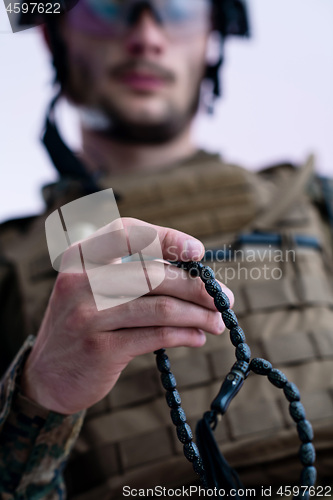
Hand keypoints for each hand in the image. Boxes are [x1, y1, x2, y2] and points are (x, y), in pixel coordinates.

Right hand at [21, 218, 232, 413]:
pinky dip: (183, 334)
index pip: (126, 233)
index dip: (165, 238)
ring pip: (159, 307)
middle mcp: (80, 282)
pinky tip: (197, 336)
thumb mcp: (92, 290)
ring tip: (217, 321)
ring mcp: (88, 316)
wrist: (46, 375)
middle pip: (152, 274)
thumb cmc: (83, 324)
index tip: (198, 251)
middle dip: (197, 287)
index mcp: (80, 258)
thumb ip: (131, 276)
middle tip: (223, 298)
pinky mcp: (100, 349)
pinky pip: (154, 335)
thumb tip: (194, 278)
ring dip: (197, 314)